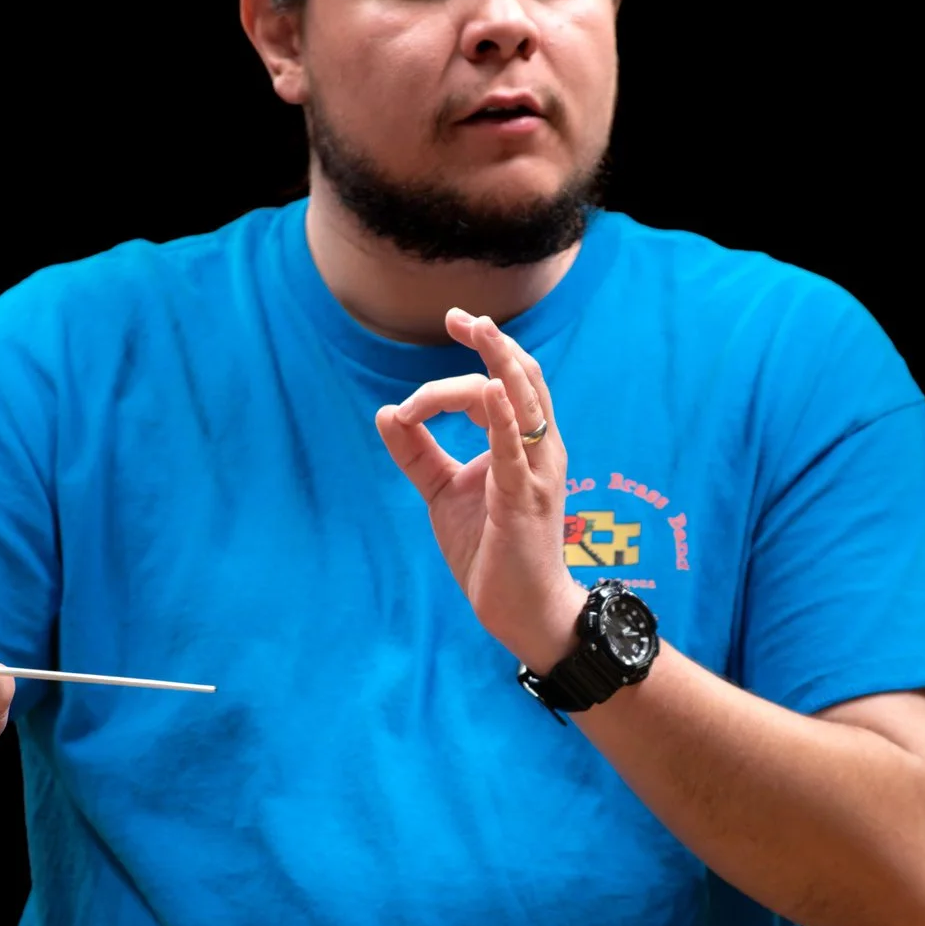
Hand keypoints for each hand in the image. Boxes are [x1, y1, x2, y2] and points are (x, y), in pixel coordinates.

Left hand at [375, 308, 587, 671]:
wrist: (518, 608)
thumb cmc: (489, 549)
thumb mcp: (442, 491)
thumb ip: (418, 453)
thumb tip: (385, 413)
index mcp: (522, 444)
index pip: (499, 385)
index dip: (474, 357)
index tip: (453, 325)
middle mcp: (538, 449)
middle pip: (521, 377)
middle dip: (493, 342)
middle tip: (459, 317)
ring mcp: (537, 471)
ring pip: (524, 399)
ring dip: (499, 361)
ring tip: (476, 329)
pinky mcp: (525, 496)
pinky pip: (518, 446)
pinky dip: (504, 414)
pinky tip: (489, 391)